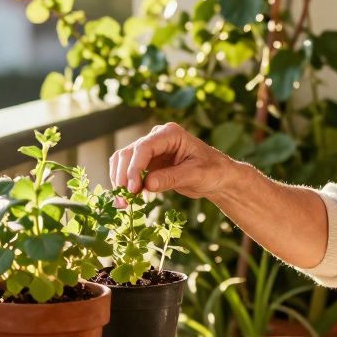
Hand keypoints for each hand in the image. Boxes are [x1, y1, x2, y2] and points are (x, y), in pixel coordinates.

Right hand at [109, 122, 235, 199]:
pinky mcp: (147, 163)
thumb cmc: (212, 171)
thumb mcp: (195, 175)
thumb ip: (172, 178)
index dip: (135, 168)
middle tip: (124, 199)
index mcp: (170, 133)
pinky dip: (124, 184)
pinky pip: (128, 171)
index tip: (132, 189)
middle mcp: (157, 137)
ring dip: (120, 181)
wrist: (217, 177)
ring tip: (122, 202)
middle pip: (129, 153)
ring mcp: (150, 150)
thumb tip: (147, 184)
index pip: (144, 147)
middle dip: (123, 176)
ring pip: (124, 161)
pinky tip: (126, 200)